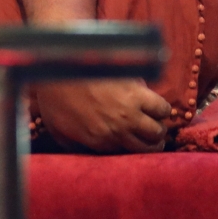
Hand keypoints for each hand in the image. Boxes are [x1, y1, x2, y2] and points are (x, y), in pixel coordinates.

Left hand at [35, 77, 171, 153]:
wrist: (61, 63)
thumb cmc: (54, 94)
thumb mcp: (57, 129)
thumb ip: (73, 145)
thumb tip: (81, 152)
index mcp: (99, 142)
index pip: (125, 155)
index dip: (131, 148)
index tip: (134, 142)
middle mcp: (118, 131)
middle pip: (148, 148)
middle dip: (151, 144)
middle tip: (150, 135)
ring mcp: (129, 112)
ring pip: (158, 131)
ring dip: (158, 128)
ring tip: (154, 121)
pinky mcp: (136, 91)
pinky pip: (161, 108)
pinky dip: (163, 109)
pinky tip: (157, 105)